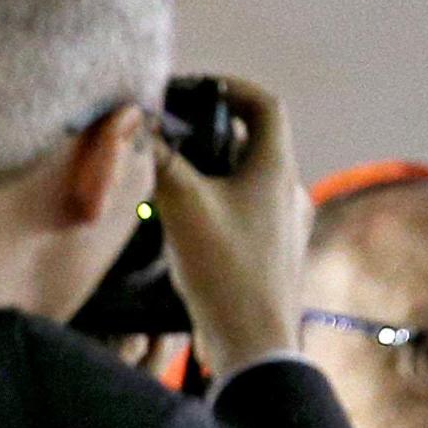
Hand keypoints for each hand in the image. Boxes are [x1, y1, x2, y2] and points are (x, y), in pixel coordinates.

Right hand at [151, 77, 307, 374]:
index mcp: (278, 170)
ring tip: (167, 174)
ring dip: (208, 166)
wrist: (253, 339)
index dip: (231, 87)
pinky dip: (215, 197)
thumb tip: (137, 122)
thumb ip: (161, 156)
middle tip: (167, 134)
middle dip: (208, 129)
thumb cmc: (226, 267)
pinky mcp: (273, 248)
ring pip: (246, 175)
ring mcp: (286, 221)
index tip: (192, 89)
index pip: (267, 106)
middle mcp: (290, 190)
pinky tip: (181, 216)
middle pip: (253, 139)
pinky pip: (244, 206)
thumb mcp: (183, 203)